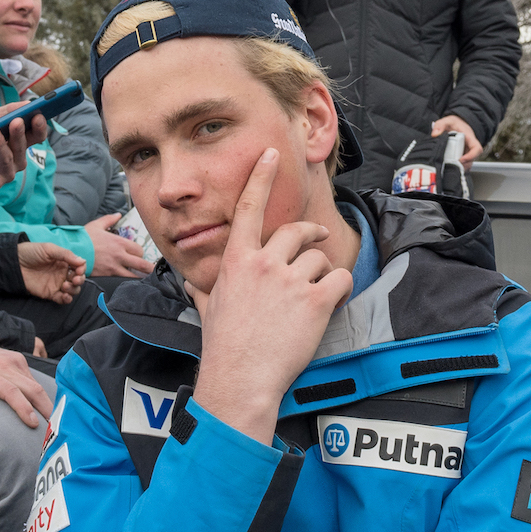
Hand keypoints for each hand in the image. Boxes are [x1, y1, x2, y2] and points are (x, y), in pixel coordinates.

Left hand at [0, 103, 42, 195]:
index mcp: (20, 143)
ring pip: (5, 159)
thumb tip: (26, 104)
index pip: (36, 136)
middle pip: (21, 147)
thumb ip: (6, 112)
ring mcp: (5, 173)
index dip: (39, 127)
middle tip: (16, 121)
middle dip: (19, 134)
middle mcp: (17, 160)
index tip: (38, 115)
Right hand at [0, 337, 50, 428]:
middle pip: (41, 391)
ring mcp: (1, 369)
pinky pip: (11, 394)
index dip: (50, 406)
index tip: (59, 424)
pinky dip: (24, 408)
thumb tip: (15, 406)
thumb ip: (4, 382)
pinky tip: (32, 422)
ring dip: (45, 413)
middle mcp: (14, 364)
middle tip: (65, 433)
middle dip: (54, 412)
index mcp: (16, 363)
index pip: (39, 387)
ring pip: (31, 392)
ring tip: (55, 433)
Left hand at [18, 241, 85, 304]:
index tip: (79, 269)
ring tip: (65, 285)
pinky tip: (65, 296)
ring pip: (73, 290)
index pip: (79, 267)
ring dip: (74, 289)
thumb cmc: (31, 252)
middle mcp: (62, 273)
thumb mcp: (49, 249)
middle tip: (74, 279)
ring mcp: (57, 284)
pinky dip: (67, 299)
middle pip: (78, 279)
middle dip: (80, 280)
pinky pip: (62, 299)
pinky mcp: (50, 293)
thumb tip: (82, 261)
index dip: (82, 269)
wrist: (14, 263)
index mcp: (64, 261)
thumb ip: (65, 254)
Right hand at [84, 215, 151, 278]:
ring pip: (135, 275)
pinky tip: (130, 283)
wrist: (72, 251)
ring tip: (144, 278)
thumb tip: (117, 215)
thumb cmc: (83, 239)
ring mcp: (114, 267)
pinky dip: (128, 282)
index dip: (140, 253)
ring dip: (140, 276)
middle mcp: (120, 255)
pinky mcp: (108, 275)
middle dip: (148, 267)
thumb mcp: (97, 225)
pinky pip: (122, 280)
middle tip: (152, 270)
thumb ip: (109, 220)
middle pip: (142, 264)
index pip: (139, 250)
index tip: (138, 255)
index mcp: (119, 242)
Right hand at [191, 149, 353, 442]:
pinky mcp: (315, 300)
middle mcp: (264, 263)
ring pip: (319, 258)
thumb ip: (203, 288)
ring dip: (322, 273)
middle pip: (297, 231)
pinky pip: (338, 280)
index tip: (271, 153)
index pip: (249, 207)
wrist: (240, 378)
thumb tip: (190, 280)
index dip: (261, 176)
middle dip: (311, 233)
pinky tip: (331, 303)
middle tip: (318, 238)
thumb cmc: (223, 348)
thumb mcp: (207, 309)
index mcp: (237, 261)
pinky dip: (339, 290)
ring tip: (315, 294)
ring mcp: (291, 280)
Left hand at [428, 114, 485, 162]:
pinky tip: (447, 167)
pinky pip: (461, 164)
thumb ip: (440, 125)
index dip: (471, 156)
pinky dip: (456, 167)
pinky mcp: (461, 156)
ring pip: (467, 164)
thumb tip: (434, 134)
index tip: (461, 160)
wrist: (456, 124)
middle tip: (451, 166)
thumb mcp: (446, 121)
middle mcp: (470, 147)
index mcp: (469, 138)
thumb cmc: (454, 123)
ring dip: (459, 167)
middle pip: (471, 160)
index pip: (477, 149)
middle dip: (462, 165)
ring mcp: (466, 152)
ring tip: (448, 167)